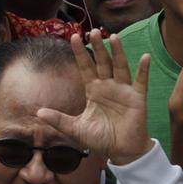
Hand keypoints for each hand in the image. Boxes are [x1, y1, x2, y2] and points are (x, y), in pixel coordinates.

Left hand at [36, 32, 151, 165]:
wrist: (121, 152)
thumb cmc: (100, 139)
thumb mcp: (76, 129)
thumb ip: (59, 120)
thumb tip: (38, 113)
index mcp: (93, 90)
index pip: (85, 67)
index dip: (80, 52)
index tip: (74, 36)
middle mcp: (108, 86)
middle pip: (102, 62)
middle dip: (98, 47)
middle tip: (93, 31)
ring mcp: (123, 90)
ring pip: (120, 66)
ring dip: (117, 52)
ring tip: (113, 37)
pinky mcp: (137, 98)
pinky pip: (141, 81)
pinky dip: (143, 69)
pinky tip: (145, 57)